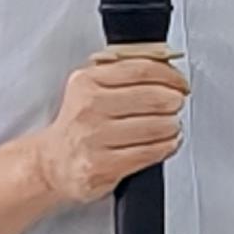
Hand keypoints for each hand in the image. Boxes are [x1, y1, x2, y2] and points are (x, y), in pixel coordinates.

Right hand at [29, 53, 187, 204]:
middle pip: (152, 97)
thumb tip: (166, 66)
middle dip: (173, 100)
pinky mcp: (104, 167)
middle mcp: (89, 109)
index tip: (180, 82)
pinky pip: (150, 152)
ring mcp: (95, 139)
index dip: (170, 75)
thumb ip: (123, 73)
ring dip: (172, 125)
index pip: (141, 70)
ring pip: (155, 127)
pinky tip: (167, 142)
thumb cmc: (78, 124)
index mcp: (87, 82)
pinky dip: (167, 146)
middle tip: (176, 103)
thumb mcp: (90, 88)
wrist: (53, 163)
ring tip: (171, 124)